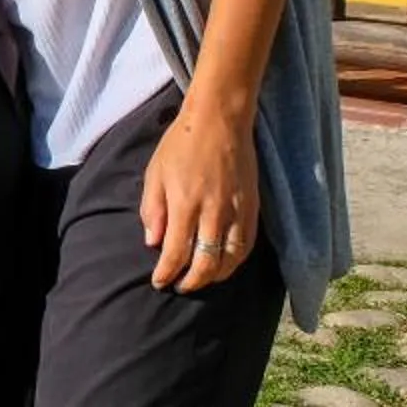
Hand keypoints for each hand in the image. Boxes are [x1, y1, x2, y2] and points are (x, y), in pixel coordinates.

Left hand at [141, 99, 259, 293]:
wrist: (219, 119)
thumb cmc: (181, 143)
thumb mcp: (155, 173)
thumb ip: (153, 210)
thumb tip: (153, 243)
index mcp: (185, 204)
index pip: (176, 253)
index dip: (166, 273)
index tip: (159, 282)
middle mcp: (213, 212)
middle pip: (206, 264)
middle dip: (192, 282)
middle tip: (179, 286)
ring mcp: (237, 211)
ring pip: (230, 259)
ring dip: (215, 276)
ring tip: (201, 279)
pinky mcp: (253, 207)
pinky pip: (247, 245)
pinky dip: (236, 261)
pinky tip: (225, 264)